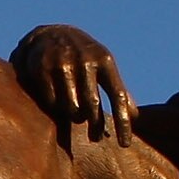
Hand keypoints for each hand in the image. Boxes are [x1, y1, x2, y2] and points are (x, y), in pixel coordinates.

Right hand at [11, 24, 137, 143]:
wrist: (50, 34)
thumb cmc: (83, 57)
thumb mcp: (103, 67)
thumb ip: (118, 90)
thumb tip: (135, 116)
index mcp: (105, 60)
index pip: (118, 96)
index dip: (122, 123)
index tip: (125, 144)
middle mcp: (85, 60)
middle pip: (93, 106)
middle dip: (95, 126)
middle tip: (96, 138)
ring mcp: (63, 64)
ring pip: (72, 108)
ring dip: (75, 116)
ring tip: (76, 114)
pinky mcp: (42, 69)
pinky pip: (52, 103)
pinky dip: (56, 108)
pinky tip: (58, 103)